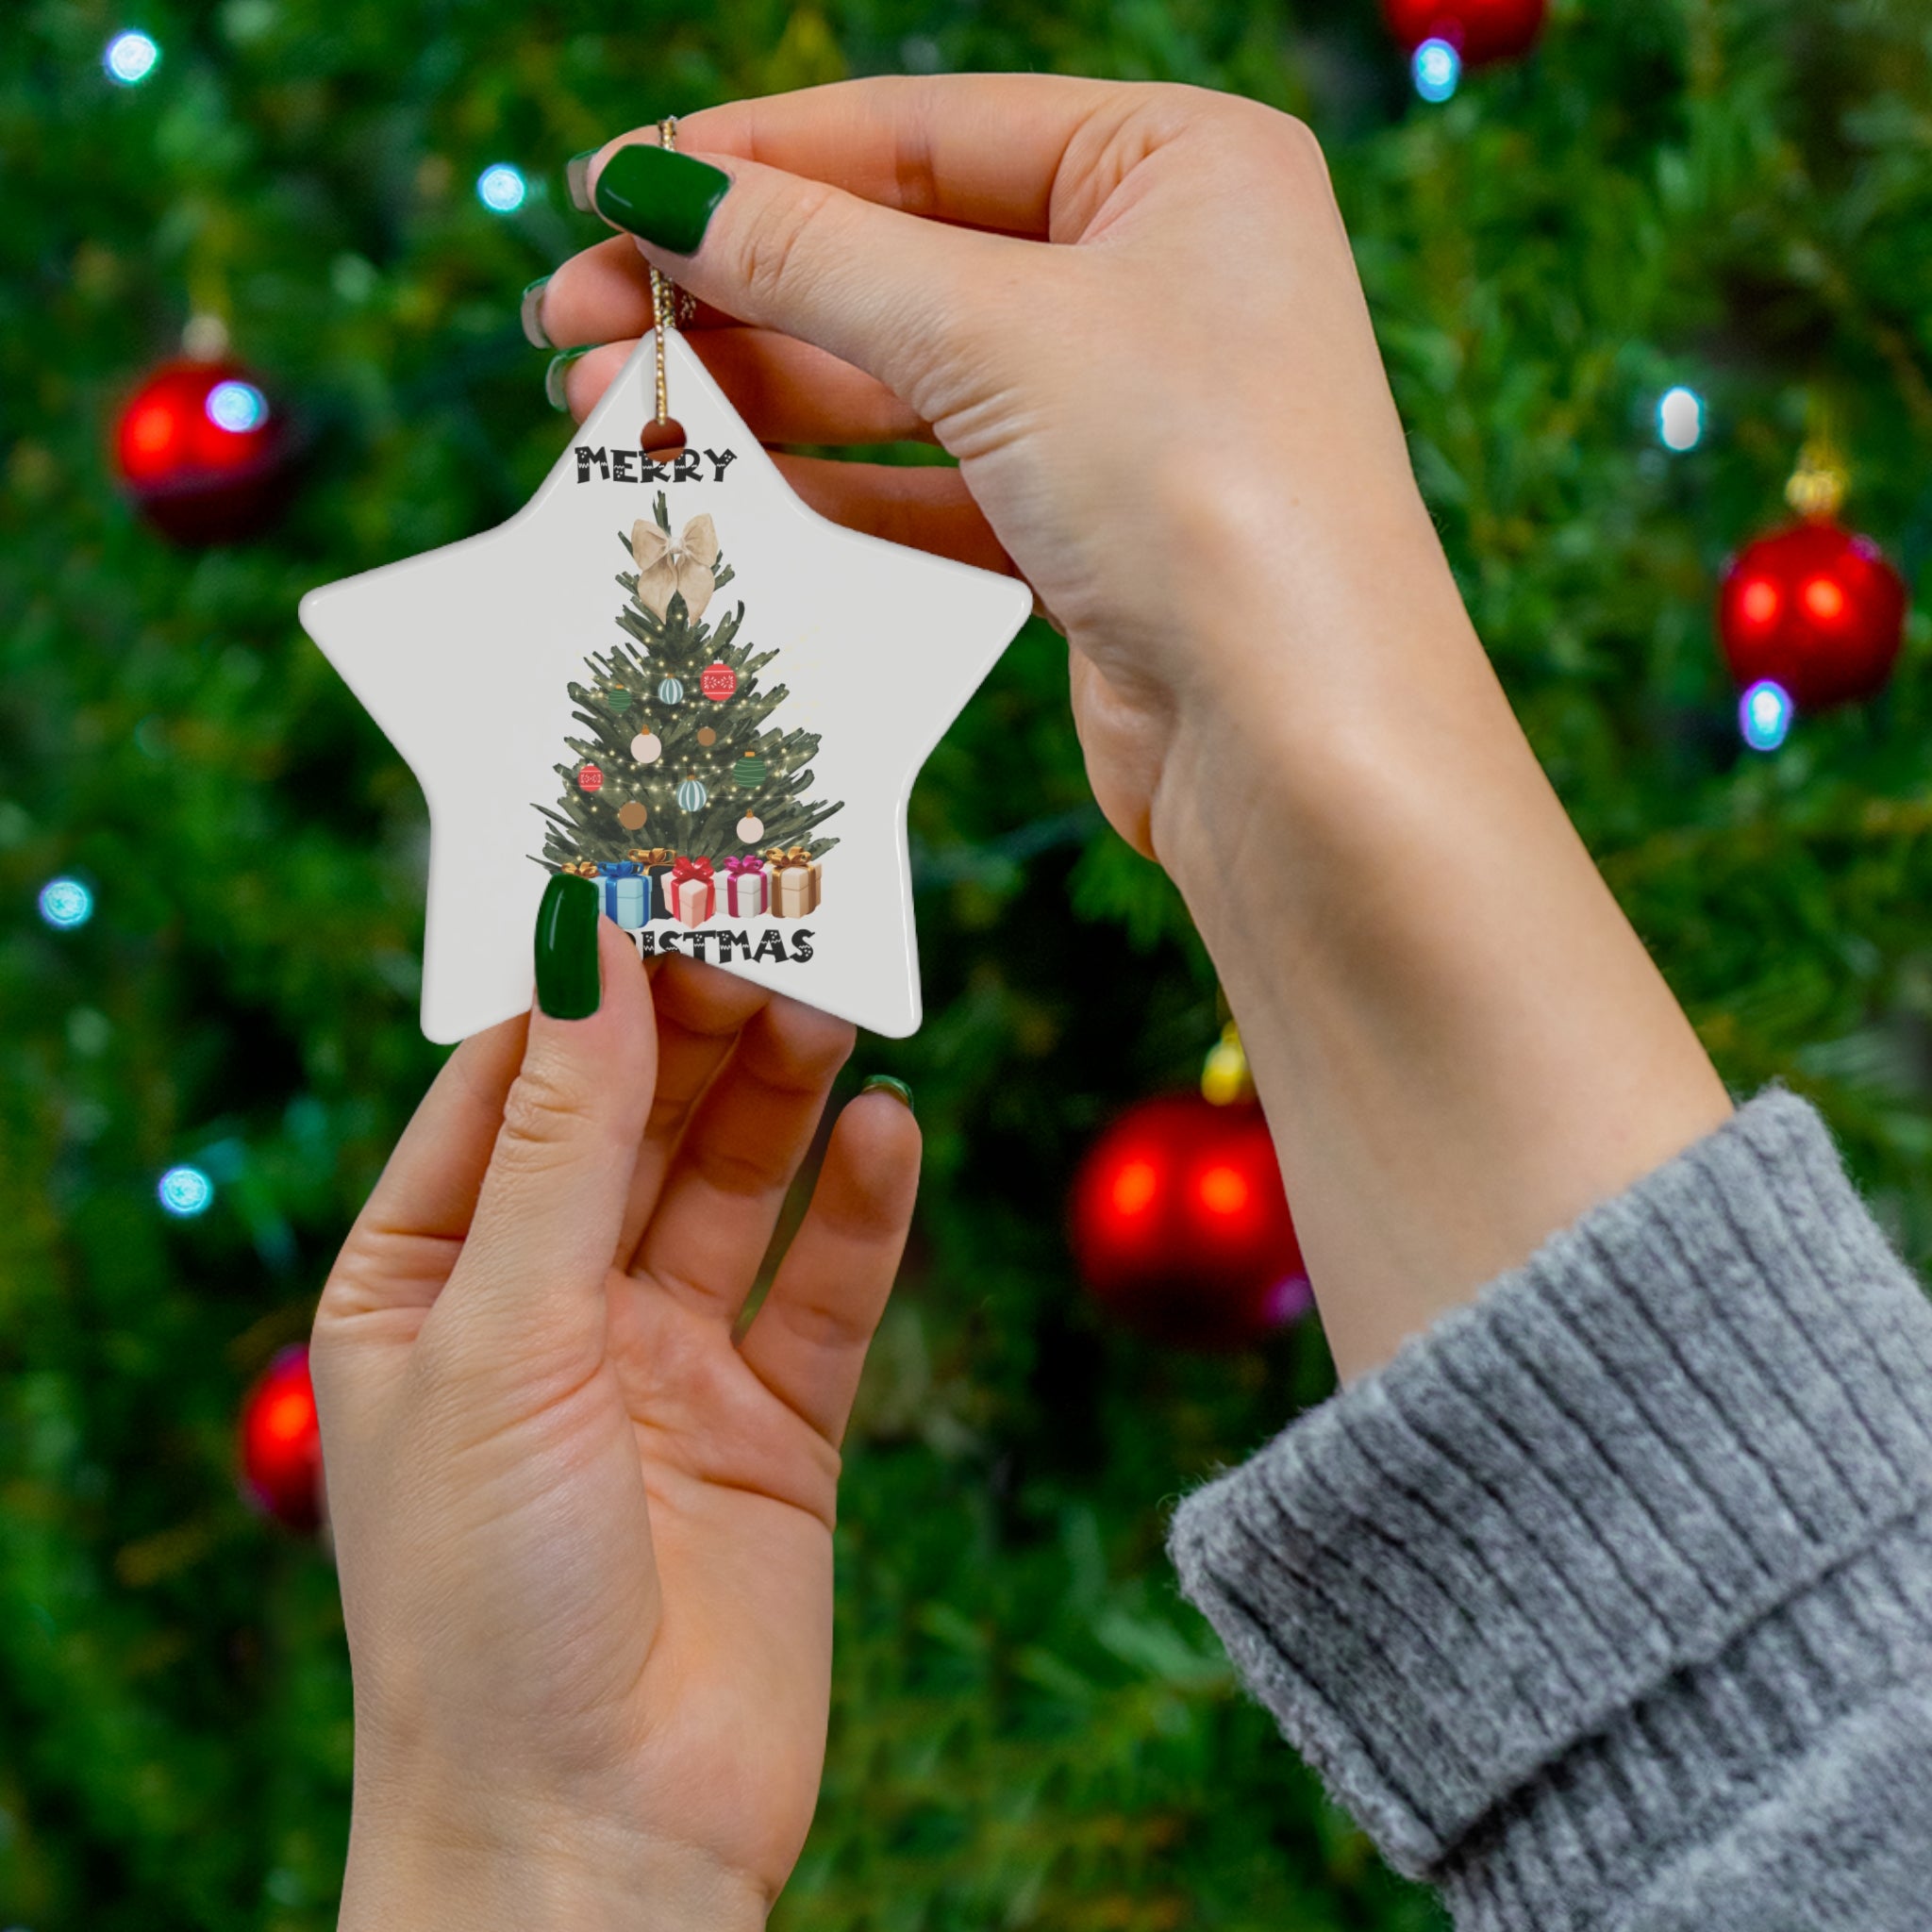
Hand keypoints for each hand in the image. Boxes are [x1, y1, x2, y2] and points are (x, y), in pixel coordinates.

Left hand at [312, 932, 918, 1930]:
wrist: (596, 1843)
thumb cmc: (484, 1602)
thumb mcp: (501, 1334)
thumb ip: (560, 1136)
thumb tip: (581, 939)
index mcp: (429, 1283)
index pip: (507, 1083)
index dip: (579, 977)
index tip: (651, 865)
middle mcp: (547, 1311)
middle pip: (635, 1119)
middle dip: (698, 1019)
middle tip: (772, 912)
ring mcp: (665, 1367)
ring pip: (735, 1185)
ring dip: (783, 1092)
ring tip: (836, 996)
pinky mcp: (774, 1428)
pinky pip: (824, 1289)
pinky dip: (860, 1210)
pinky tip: (891, 1131)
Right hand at [537, 75, 1442, 858]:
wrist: (1301, 744)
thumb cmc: (1200, 490)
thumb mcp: (994, 333)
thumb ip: (814, 255)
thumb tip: (654, 188)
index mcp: (1180, 164)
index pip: (922, 132)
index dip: (751, 160)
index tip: (605, 190)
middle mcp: (1162, 276)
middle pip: (899, 256)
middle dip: (732, 291)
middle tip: (572, 322)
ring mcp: (1127, 413)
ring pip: (904, 381)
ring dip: (756, 394)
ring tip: (606, 411)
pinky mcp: (1093, 534)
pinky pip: (932, 487)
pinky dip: (826, 488)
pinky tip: (719, 491)